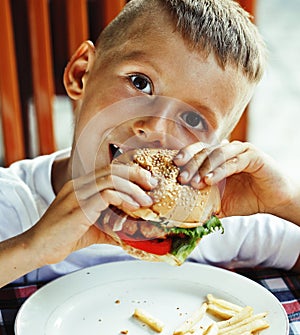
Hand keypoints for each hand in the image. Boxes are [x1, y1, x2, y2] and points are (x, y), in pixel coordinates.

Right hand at [29, 162, 156, 265]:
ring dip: (133, 188)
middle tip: (152, 185)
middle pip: (112, 170)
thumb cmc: (62, 237)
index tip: (146, 181)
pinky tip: (132, 207)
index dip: (129, 173)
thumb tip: (131, 234)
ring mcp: (77, 195)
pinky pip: (105, 195)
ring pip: (111, 179)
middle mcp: (78, 186)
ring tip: (146, 200)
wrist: (37, 248)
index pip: (108, 171)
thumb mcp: (92, 228)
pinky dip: (123, 198)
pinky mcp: (78, 208)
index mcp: (80, 186)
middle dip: (136, 175)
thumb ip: (110, 226)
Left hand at [174, 141, 294, 217]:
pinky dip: (220, 170)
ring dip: (204, 167)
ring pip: (217, 154)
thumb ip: (204, 206)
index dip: (185, 155)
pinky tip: (210, 180)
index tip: (173, 164)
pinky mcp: (253, 155)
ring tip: (195, 182)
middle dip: (191, 165)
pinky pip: (233, 161)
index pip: (197, 150)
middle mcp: (227, 150)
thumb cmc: (247, 199)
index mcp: (217, 158)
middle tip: (182, 179)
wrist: (275, 201)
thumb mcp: (220, 203)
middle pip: (204, 151)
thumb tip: (182, 219)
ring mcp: (240, 150)